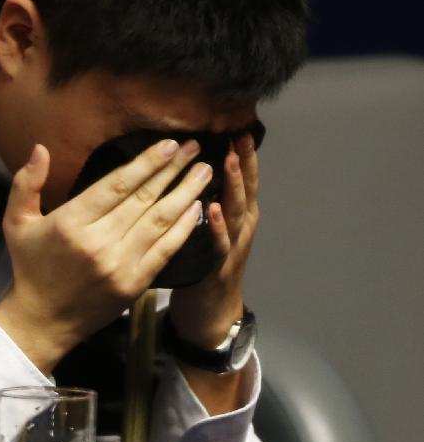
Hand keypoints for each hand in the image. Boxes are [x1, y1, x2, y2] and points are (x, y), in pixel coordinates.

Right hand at [0, 138, 212, 371]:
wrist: (43, 321)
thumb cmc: (31, 268)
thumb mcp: (16, 222)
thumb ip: (26, 184)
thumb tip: (41, 149)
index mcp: (71, 223)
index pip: (117, 185)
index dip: (146, 163)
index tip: (169, 145)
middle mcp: (98, 242)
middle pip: (143, 199)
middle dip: (172, 171)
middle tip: (195, 149)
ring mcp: (119, 265)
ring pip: (159, 221)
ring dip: (185, 194)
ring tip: (204, 173)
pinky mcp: (134, 284)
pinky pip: (165, 250)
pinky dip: (183, 229)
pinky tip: (197, 209)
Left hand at [168, 132, 259, 348]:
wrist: (211, 315)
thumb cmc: (206, 267)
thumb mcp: (210, 229)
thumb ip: (207, 201)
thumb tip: (194, 167)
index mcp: (238, 217)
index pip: (244, 180)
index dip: (244, 155)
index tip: (239, 126)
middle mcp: (241, 229)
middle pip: (246, 190)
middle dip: (244, 162)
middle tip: (240, 134)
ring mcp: (233, 248)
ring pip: (237, 212)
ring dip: (234, 186)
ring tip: (230, 161)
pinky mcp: (218, 268)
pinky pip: (219, 244)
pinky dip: (217, 226)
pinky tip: (212, 209)